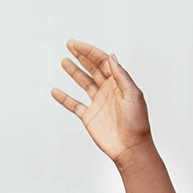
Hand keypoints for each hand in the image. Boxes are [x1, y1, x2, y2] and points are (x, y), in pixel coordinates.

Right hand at [52, 40, 151, 163]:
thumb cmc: (137, 122)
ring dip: (74, 72)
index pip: (104, 63)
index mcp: (120, 84)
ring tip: (64, 60)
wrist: (131, 147)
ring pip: (84, 83)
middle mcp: (109, 91)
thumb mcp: (133, 95)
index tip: (76, 44)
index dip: (90, 52)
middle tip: (69, 44)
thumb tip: (111, 56)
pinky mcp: (89, 116)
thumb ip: (121, 76)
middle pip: (93, 69)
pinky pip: (74, 104)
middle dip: (82, 56)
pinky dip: (64, 98)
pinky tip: (55, 91)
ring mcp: (98, 103)